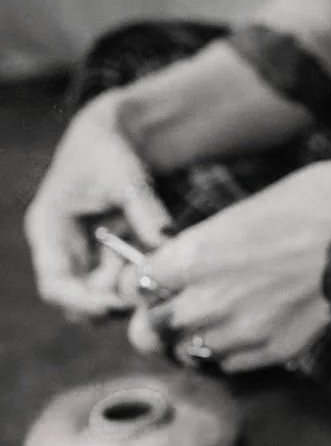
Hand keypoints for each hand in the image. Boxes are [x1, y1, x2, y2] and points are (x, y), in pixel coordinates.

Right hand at [25, 91, 172, 315]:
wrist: (121, 138)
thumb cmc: (112, 150)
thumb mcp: (126, 175)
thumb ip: (145, 210)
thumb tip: (166, 241)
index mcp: (50, 231)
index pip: (56, 286)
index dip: (83, 303)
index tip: (117, 305)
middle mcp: (65, 253)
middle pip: (80, 305)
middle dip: (113, 306)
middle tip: (149, 298)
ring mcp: (89, 260)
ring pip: (106, 300)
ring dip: (133, 298)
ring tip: (160, 282)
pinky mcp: (112, 262)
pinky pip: (126, 288)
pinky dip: (145, 287)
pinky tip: (166, 277)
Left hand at [124, 159, 330, 371]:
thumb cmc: (299, 204)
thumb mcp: (231, 217)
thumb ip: (194, 253)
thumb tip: (170, 272)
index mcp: (190, 257)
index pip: (134, 288)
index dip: (138, 287)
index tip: (149, 283)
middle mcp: (209, 300)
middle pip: (150, 333)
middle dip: (154, 323)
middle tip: (167, 315)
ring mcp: (243, 330)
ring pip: (189, 354)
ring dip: (190, 341)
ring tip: (207, 324)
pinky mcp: (275, 349)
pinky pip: (231, 365)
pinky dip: (228, 353)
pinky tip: (241, 331)